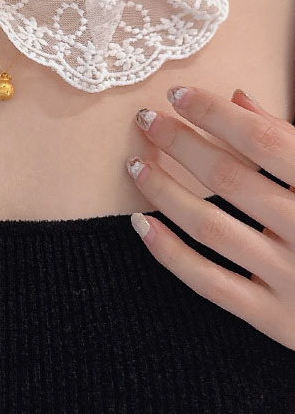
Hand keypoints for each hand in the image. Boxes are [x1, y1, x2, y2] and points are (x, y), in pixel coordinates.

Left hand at [126, 85, 294, 349]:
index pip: (263, 140)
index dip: (215, 114)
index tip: (177, 94)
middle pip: (229, 178)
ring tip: (135, 165)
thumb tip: (238, 97)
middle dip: (180, 143)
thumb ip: (289, 139)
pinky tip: (142, 224)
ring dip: (165, 191)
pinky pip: (210, 282)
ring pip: (210, 227)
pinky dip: (170, 253)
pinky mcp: (277, 319)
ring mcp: (294, 278)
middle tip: (146, 120)